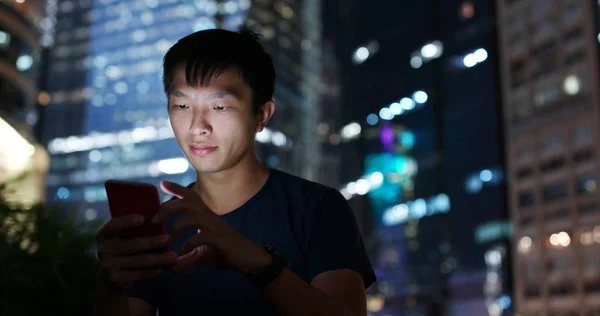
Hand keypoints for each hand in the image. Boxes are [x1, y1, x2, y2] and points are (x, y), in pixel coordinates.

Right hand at [95, 215, 177, 291]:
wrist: (112, 278)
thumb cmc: (126, 251)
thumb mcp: (125, 239)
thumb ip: (136, 231)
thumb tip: (159, 219)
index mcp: (104, 234)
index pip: (113, 225)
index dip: (127, 221)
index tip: (142, 218)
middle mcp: (102, 249)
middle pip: (131, 244)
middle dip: (152, 242)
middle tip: (169, 239)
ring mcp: (106, 265)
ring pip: (138, 260)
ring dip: (157, 258)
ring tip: (173, 256)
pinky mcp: (114, 279)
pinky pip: (137, 274)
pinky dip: (151, 271)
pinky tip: (162, 268)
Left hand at [153, 180, 271, 274]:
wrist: (247, 260)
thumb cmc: (224, 253)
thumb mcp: (201, 255)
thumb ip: (185, 258)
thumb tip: (169, 267)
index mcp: (205, 217)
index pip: (190, 197)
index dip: (177, 189)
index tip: (162, 183)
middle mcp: (209, 218)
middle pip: (187, 203)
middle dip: (168, 207)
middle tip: (154, 218)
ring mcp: (215, 227)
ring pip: (193, 216)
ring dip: (177, 226)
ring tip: (168, 240)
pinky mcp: (220, 240)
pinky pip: (202, 237)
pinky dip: (190, 242)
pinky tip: (184, 250)